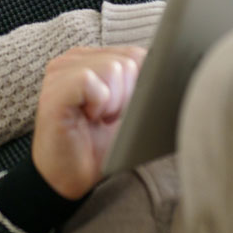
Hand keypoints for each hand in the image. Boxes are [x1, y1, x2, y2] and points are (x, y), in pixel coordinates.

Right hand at [31, 46, 144, 199]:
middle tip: (108, 117)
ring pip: (113, 68)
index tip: (125, 111)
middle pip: (128, 60)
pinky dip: (99, 105)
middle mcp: (75, 58)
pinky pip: (91, 82)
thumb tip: (176, 75)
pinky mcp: (56, 89)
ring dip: (113, 103)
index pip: (136, 53)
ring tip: (97, 118)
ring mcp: (61, 70)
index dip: (142, 84)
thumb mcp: (128, 111)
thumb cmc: (98, 146)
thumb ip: (143, 86)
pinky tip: (88, 118)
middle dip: (128, 95)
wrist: (67, 179)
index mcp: (93, 58)